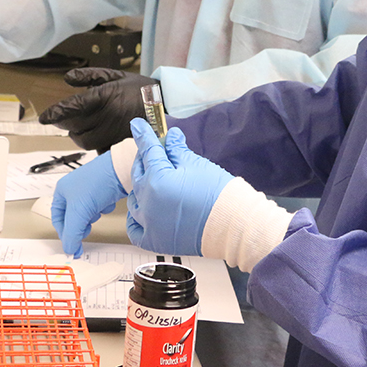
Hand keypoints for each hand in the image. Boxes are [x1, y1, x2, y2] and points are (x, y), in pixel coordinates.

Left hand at [38, 68, 156, 151]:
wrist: (165, 103)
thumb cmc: (139, 88)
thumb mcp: (116, 75)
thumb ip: (90, 75)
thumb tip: (67, 78)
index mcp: (105, 95)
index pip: (73, 105)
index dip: (55, 112)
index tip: (43, 118)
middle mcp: (108, 115)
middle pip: (75, 125)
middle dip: (64, 124)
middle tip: (61, 121)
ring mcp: (115, 130)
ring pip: (85, 140)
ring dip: (76, 135)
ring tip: (77, 129)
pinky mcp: (121, 142)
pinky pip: (99, 150)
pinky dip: (92, 145)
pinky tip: (93, 137)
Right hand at [50, 152, 125, 256]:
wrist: (122, 169)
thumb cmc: (98, 182)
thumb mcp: (79, 212)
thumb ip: (72, 233)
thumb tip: (70, 250)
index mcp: (62, 191)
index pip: (58, 219)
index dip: (65, 234)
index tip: (73, 247)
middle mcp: (74, 190)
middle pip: (73, 218)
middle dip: (81, 224)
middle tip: (87, 230)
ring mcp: (89, 190)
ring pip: (87, 214)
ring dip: (93, 216)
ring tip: (98, 210)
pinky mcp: (102, 191)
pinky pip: (100, 207)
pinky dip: (104, 208)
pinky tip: (108, 202)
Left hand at [126, 119, 233, 255]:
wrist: (233, 224)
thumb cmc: (218, 194)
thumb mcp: (196, 164)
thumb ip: (176, 150)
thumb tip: (170, 137)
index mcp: (157, 179)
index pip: (147, 150)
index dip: (143, 134)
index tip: (137, 125)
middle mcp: (147, 201)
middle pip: (138, 173)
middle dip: (145, 160)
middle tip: (154, 153)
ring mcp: (149, 223)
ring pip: (134, 200)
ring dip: (141, 187)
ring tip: (153, 181)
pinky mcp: (154, 240)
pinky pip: (135, 228)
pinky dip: (136, 218)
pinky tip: (144, 210)